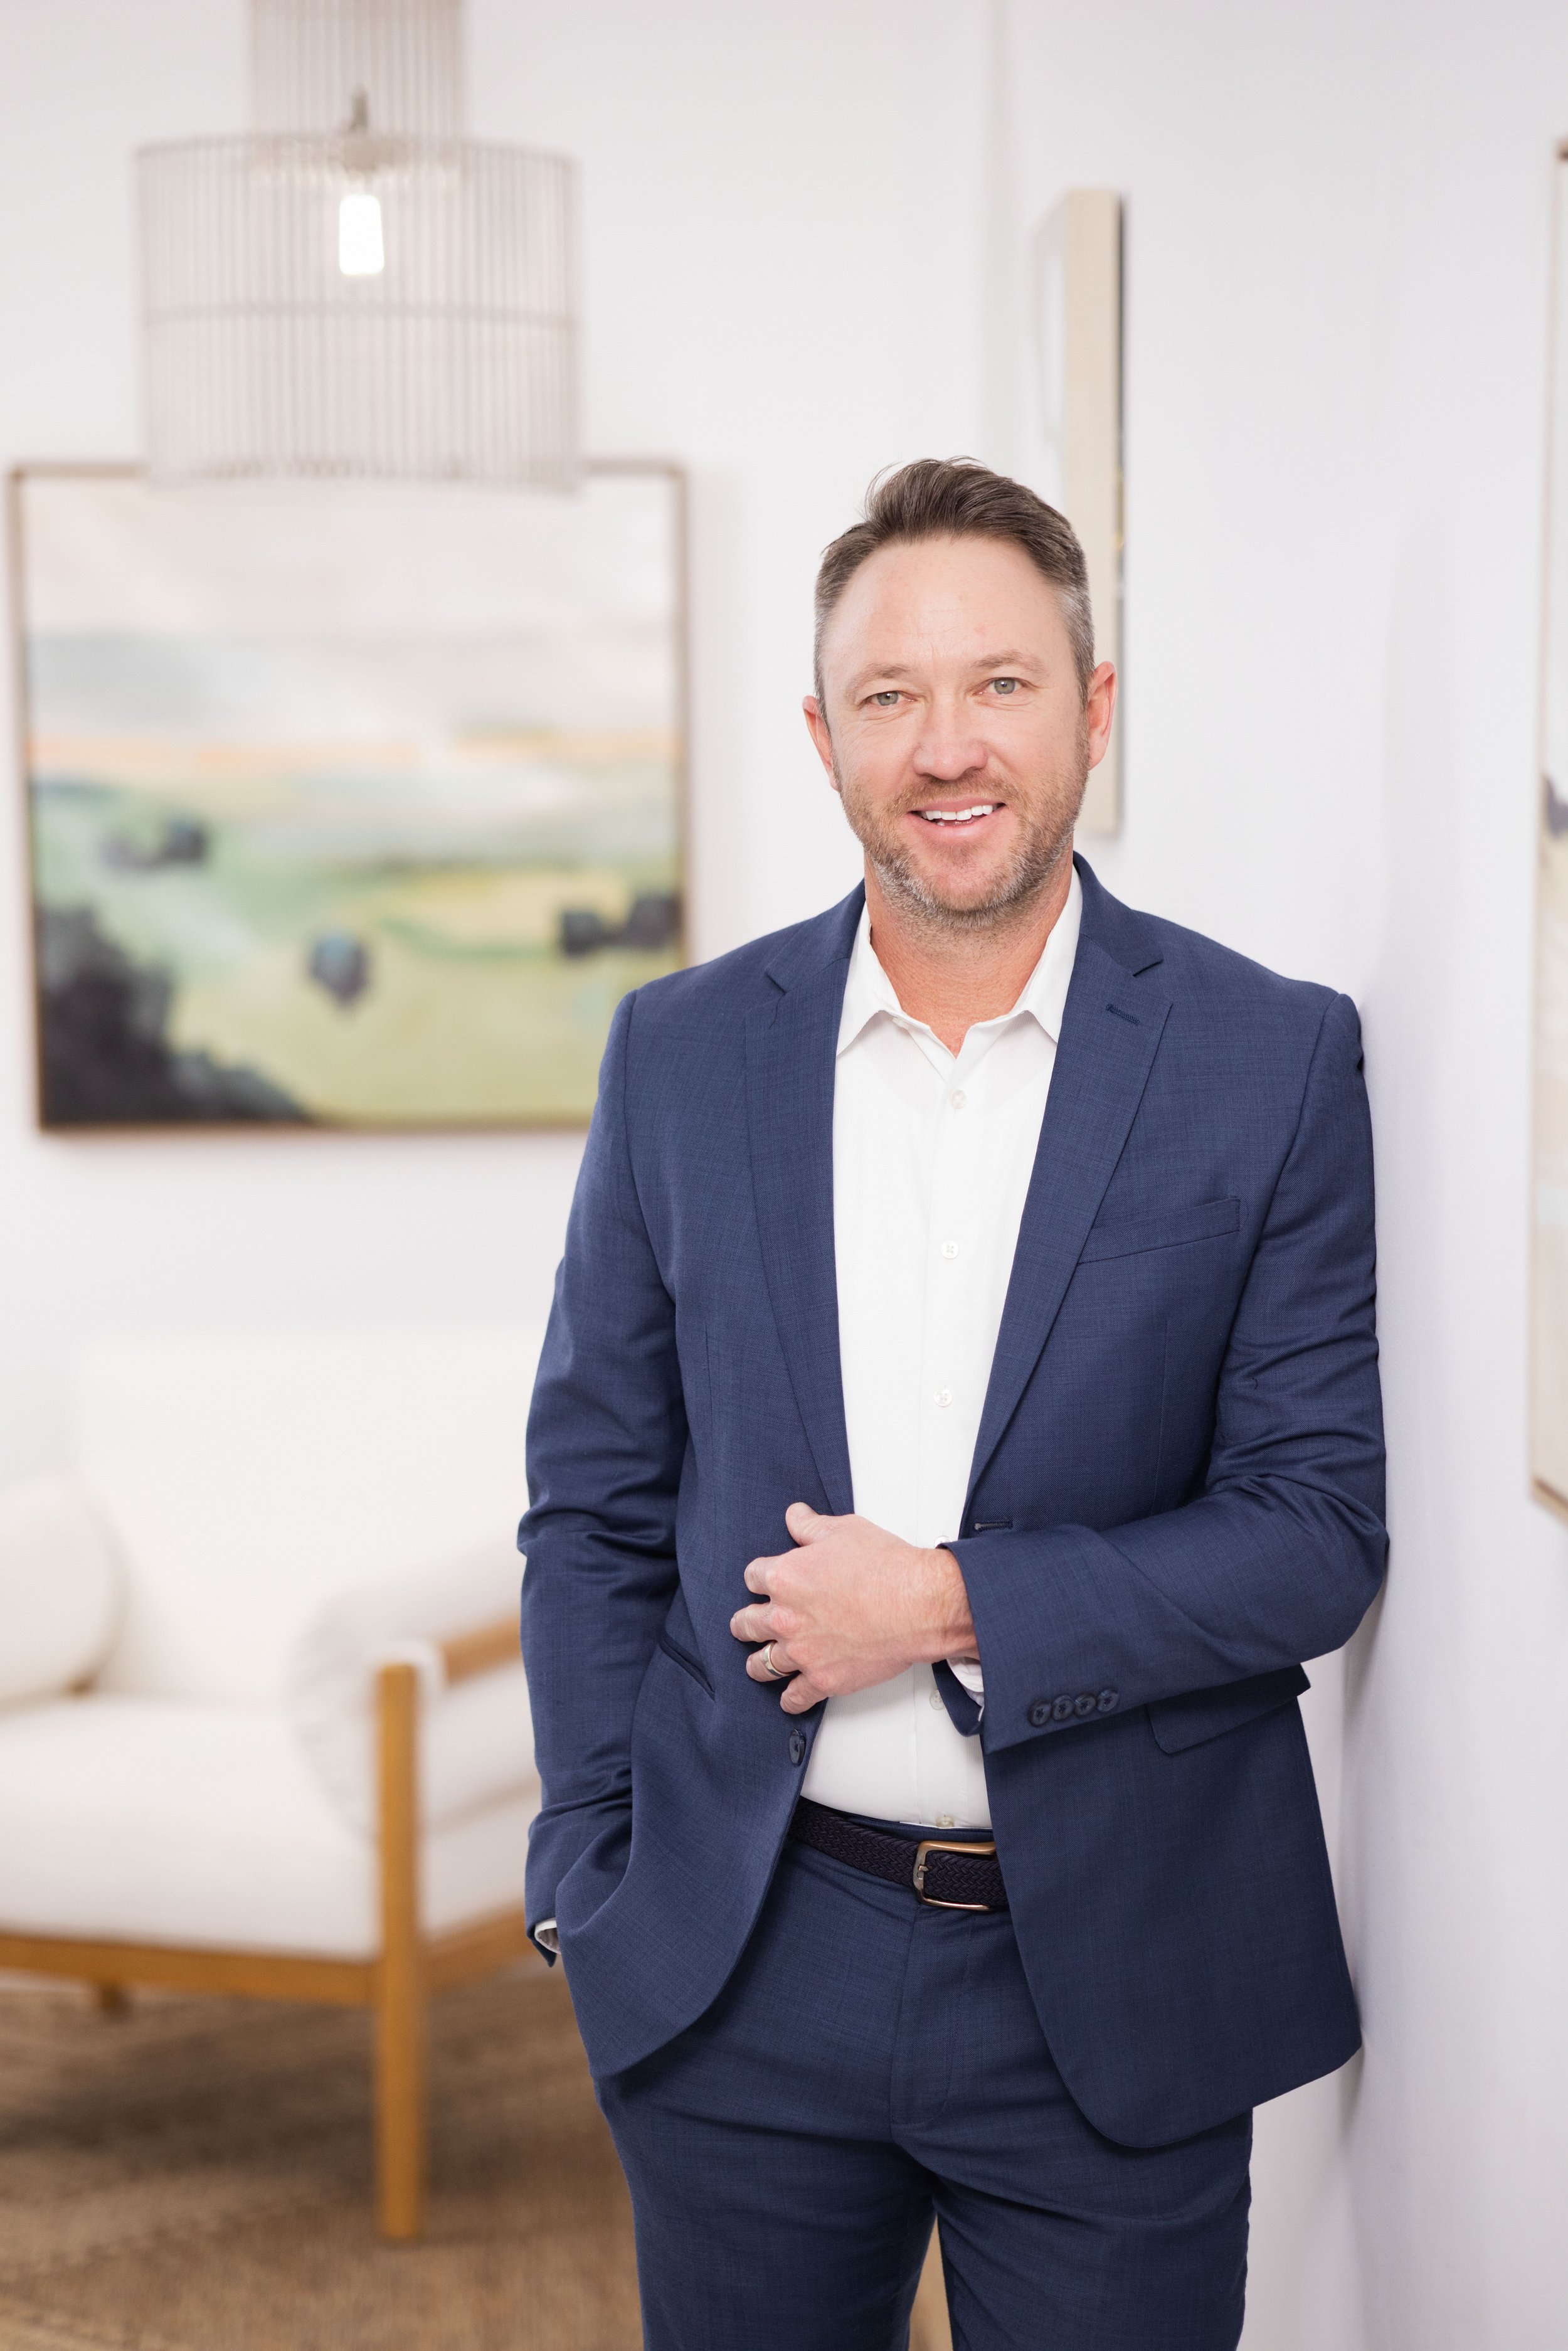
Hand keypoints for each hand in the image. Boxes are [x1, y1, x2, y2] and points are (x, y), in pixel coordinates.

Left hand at [729, 1502, 975, 1714]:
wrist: (918, 1604)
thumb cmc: (886, 1568)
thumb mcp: (843, 1531)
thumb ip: (811, 1526)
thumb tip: (795, 1517)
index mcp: (785, 1578)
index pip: (753, 1577)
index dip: (759, 1578)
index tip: (762, 1582)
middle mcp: (786, 1617)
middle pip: (747, 1623)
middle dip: (747, 1622)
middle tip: (747, 1624)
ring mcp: (802, 1652)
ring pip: (762, 1664)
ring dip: (758, 1662)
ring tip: (757, 1663)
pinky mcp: (823, 1679)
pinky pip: (795, 1696)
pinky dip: (790, 1698)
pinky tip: (788, 1697)